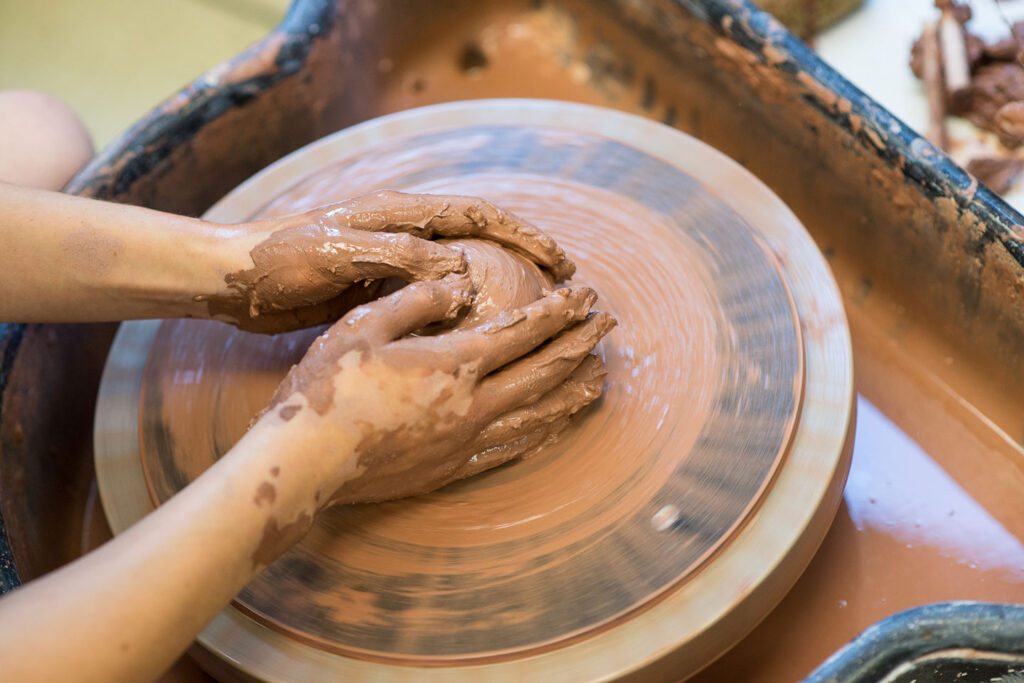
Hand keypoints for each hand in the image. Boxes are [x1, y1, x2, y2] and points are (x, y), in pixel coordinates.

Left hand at [200, 190, 575, 332]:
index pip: (477, 217)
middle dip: (522, 260)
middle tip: (562, 290)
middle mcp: (403, 234)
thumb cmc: (279, 259)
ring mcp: (391, 263)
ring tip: (531, 317)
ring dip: (497, 291)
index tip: (560, 262)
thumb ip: (397, 256)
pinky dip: (460, 316)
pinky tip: (475, 340)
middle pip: (479, 242)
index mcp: (399, 215)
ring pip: (460, 274)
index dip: (522, 236)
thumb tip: (460, 270)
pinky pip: (433, 301)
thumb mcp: (339, 253)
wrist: (230, 279)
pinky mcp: (377, 292)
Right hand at [256, 273, 614, 504]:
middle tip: (607, 324)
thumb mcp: (366, 326)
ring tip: (600, 378)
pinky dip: (541, 434)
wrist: (306, 462)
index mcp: (453, 362)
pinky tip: (554, 429)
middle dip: (578, 344)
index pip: (521, 331)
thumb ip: (417, 301)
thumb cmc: (328, 387)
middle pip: (542, 371)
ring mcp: (464, 440)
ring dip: (571, 392)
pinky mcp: (450, 468)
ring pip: (536, 414)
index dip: (557, 311)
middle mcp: (471, 404)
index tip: (585, 294)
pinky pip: (511, 449)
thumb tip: (460, 286)